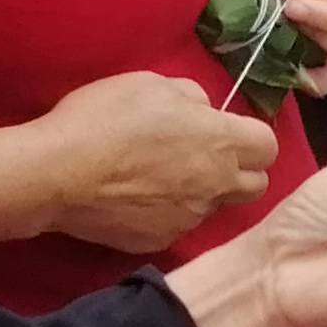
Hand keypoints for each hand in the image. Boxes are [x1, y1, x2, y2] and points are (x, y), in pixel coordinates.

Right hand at [26, 67, 275, 252]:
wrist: (57, 173)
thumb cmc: (105, 119)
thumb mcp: (151, 85)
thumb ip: (190, 97)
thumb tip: (203, 111)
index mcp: (221, 143)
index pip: (269, 146)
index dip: (251, 138)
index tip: (226, 131)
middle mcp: (216, 185)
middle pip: (256, 185)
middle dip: (240, 171)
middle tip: (205, 157)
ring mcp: (190, 219)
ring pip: (214, 207)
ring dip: (202, 193)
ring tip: (161, 178)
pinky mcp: (161, 241)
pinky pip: (178, 226)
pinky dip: (167, 213)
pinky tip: (137, 199)